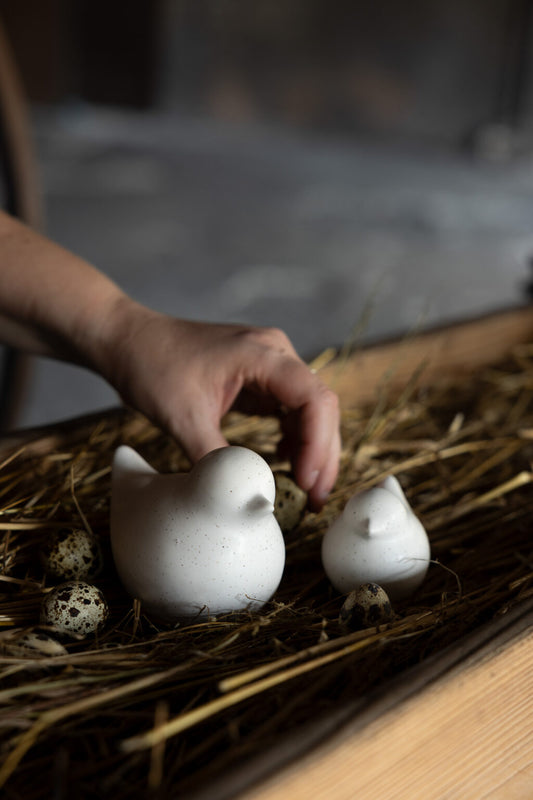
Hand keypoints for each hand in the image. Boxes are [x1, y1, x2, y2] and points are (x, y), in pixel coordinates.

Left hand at [99, 299, 339, 508]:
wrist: (128, 341)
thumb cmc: (151, 366)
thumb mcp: (182, 417)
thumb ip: (215, 458)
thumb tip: (245, 497)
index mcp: (263, 353)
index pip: (314, 399)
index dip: (318, 444)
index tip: (305, 482)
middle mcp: (275, 353)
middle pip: (320, 406)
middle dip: (323, 454)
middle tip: (317, 499)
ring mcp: (269, 364)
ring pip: (309, 410)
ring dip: (313, 449)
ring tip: (307, 490)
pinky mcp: (258, 378)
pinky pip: (289, 409)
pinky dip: (294, 438)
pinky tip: (285, 462)